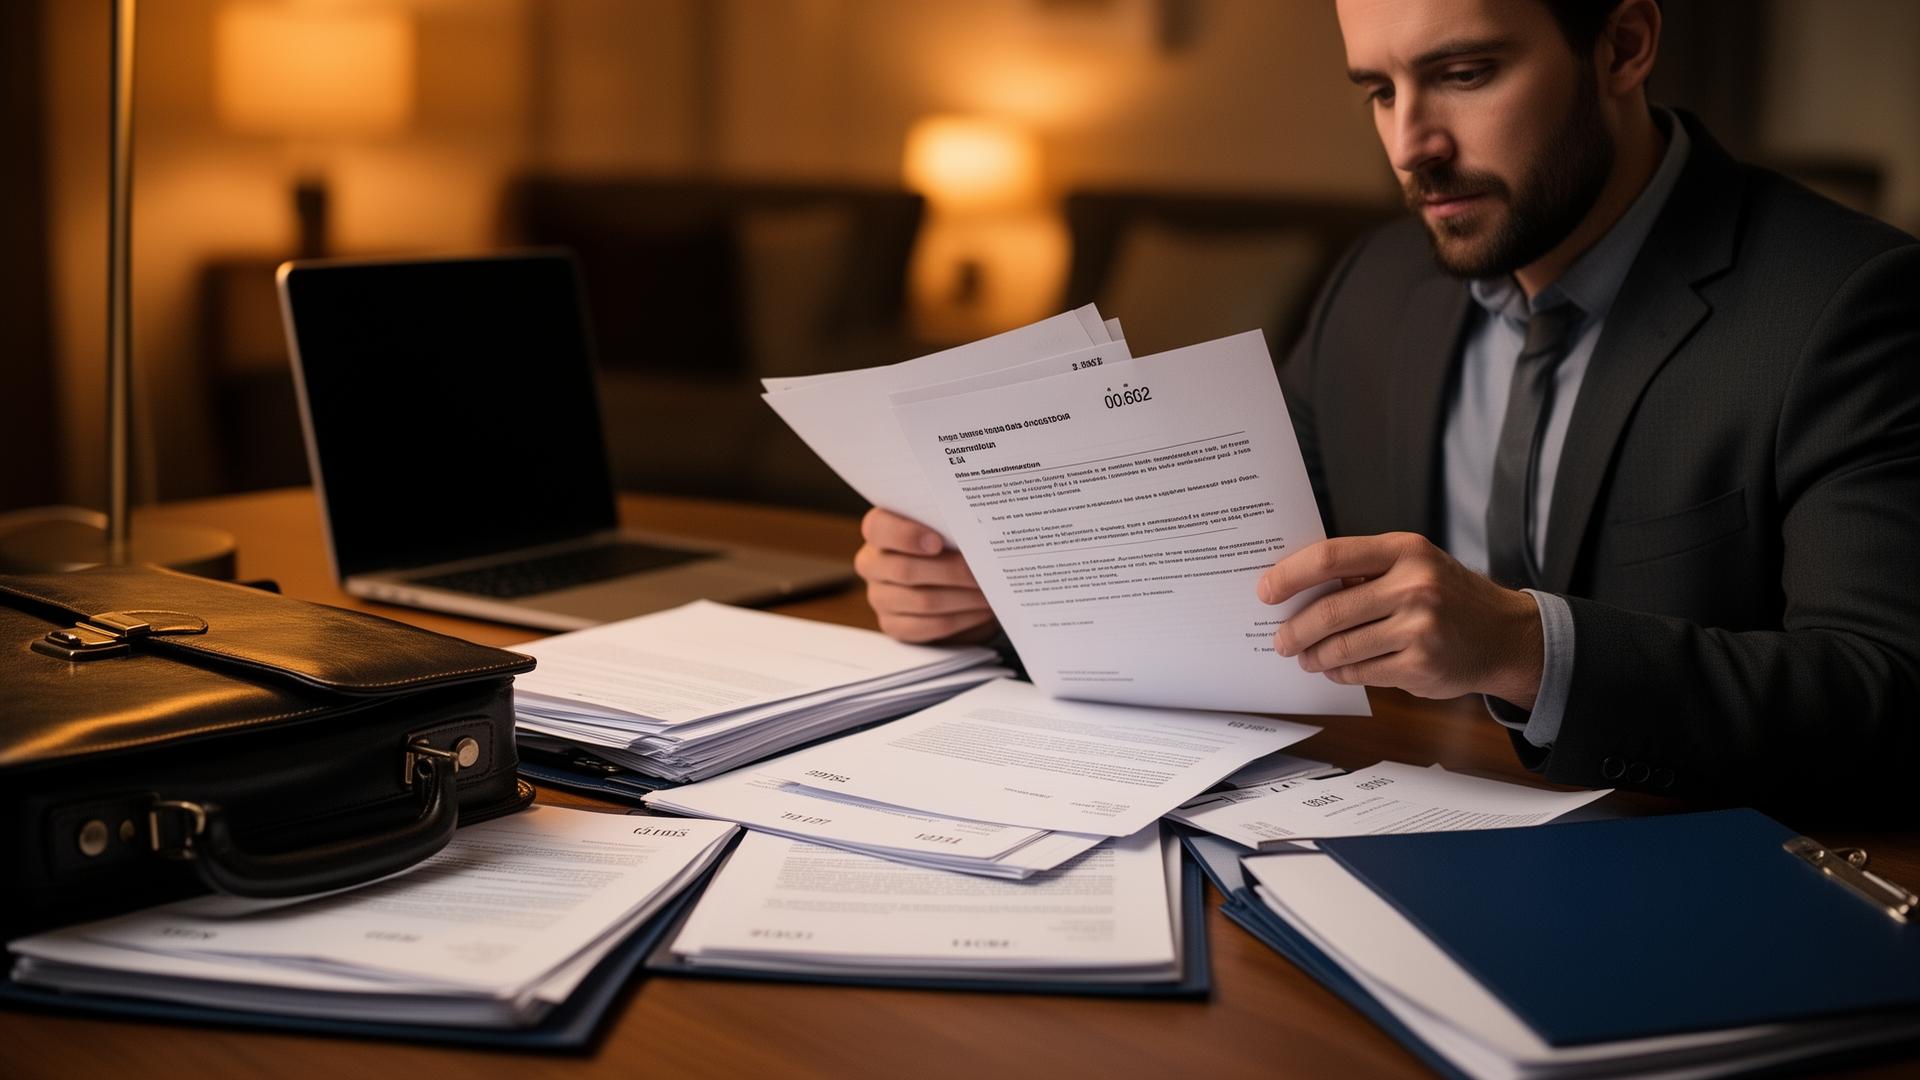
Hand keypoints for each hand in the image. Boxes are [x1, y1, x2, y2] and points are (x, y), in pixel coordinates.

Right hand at [854, 508, 999, 644]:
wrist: (944, 582)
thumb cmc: (945, 545)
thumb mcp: (944, 529)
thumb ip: (950, 526)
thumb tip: (976, 535)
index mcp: (878, 530)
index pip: (878, 528)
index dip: (905, 535)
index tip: (937, 542)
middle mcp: (872, 564)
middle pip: (905, 570)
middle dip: (952, 571)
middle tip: (985, 569)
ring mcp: (879, 597)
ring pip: (922, 601)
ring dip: (963, 597)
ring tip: (990, 590)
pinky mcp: (893, 625)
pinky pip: (929, 625)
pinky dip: (962, 618)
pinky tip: (981, 610)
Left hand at [1258, 532, 1543, 706]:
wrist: (1503, 635)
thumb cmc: (1447, 596)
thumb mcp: (1414, 565)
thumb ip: (1364, 571)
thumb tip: (1297, 586)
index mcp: (1404, 550)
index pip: (1330, 557)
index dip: (1290, 575)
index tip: (1265, 590)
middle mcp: (1413, 585)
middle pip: (1330, 610)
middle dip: (1295, 629)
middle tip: (1280, 639)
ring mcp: (1419, 628)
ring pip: (1342, 647)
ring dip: (1314, 656)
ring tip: (1305, 657)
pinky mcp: (1420, 665)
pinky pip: (1361, 672)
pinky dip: (1341, 673)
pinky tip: (1336, 669)